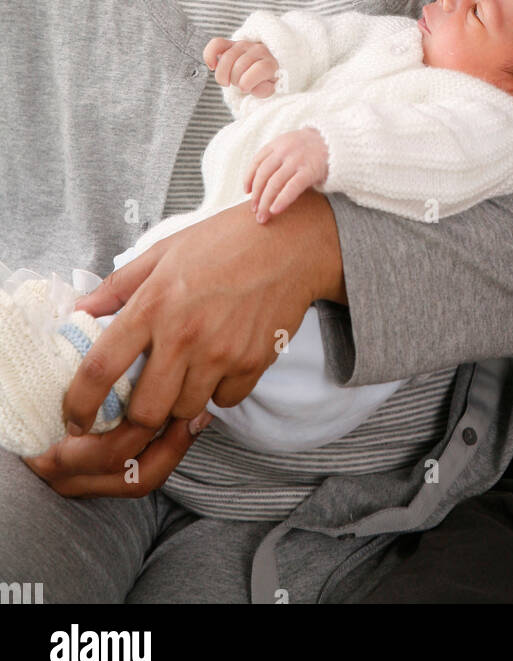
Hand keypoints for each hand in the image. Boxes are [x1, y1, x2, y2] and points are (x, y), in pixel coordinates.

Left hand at [52, 192, 344, 499]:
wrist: (290, 242)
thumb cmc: (225, 241)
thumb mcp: (164, 252)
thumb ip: (118, 285)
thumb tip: (80, 310)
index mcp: (154, 303)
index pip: (101, 368)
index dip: (80, 404)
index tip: (75, 417)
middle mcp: (184, 334)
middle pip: (143, 411)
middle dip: (134, 418)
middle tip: (136, 405)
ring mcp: (221, 353)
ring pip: (184, 411)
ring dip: (178, 402)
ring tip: (185, 372)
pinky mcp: (252, 363)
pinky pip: (224, 401)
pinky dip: (217, 392)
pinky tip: (220, 363)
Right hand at [202, 36, 278, 97]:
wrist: (259, 69)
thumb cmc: (263, 81)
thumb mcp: (268, 89)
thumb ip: (264, 90)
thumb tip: (251, 86)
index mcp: (270, 63)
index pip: (261, 68)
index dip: (249, 81)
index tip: (245, 88)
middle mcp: (258, 50)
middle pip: (240, 65)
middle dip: (236, 80)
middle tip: (238, 85)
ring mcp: (243, 45)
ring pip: (227, 57)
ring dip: (223, 74)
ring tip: (227, 81)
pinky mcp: (230, 43)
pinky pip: (216, 44)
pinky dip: (210, 55)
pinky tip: (212, 66)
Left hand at [245, 128, 329, 222]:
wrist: (338, 143)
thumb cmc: (311, 149)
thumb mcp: (291, 145)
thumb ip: (277, 158)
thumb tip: (259, 183)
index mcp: (278, 143)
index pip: (257, 162)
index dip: (249, 178)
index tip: (247, 192)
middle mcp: (285, 150)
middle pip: (263, 175)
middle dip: (256, 195)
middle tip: (254, 211)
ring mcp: (297, 160)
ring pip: (274, 183)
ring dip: (265, 202)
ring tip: (262, 217)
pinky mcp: (310, 170)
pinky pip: (292, 187)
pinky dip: (281, 200)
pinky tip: (275, 210)